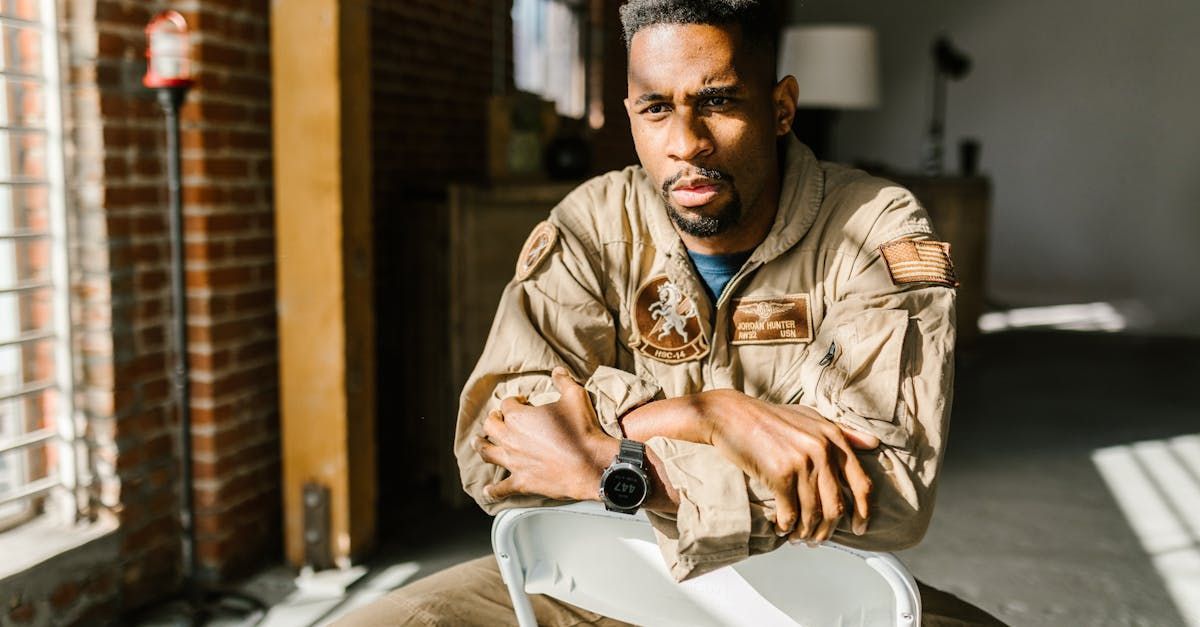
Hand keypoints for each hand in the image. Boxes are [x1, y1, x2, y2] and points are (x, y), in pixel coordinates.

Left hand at [476, 367, 617, 501]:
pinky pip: (501, 487)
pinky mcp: (521, 481)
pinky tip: (486, 491)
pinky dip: (492, 490)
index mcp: (518, 416)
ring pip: (488, 452)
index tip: (520, 401)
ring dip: (481, 446)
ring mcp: (513, 461)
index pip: (507, 404)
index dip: (513, 401)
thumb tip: (558, 371)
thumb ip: (563, 381)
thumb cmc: (581, 430)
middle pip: (491, 426)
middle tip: (496, 419)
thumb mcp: (575, 397)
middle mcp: (510, 438)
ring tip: (476, 444)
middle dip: (492, 420)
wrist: (590, 464)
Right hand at [699, 390, 878, 543]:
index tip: (858, 529)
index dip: (862, 512)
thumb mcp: (812, 418)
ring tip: (798, 538)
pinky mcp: (780, 474)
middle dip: (827, 530)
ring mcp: (802, 462)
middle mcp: (822, 450)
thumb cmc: (771, 418)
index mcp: (833, 438)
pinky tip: (781, 529)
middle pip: (836, 506)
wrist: (733, 415)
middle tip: (818, 540)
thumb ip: (844, 432)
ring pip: (813, 514)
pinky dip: (786, 527)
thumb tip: (874, 444)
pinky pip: (790, 513)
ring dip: (805, 533)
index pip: (860, 484)